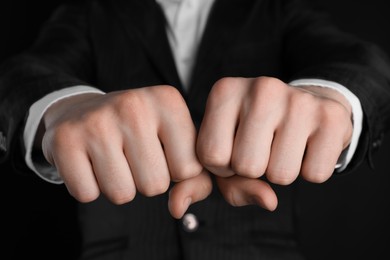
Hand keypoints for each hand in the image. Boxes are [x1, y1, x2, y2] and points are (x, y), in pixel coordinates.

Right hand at [41, 86, 203, 209]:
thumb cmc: (141, 132)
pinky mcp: (65, 139)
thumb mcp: (177, 143)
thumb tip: (177, 208)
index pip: (188, 170)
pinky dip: (90, 187)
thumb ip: (197, 179)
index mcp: (168, 101)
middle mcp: (134, 105)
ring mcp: (96, 120)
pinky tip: (89, 161)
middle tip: (132, 155)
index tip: (161, 151)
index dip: (175, 171)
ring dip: (119, 186)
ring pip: (122, 194)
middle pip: (155, 185)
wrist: (85, 110)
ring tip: (112, 157)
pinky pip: (87, 194)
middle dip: (145, 180)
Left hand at [197, 76, 352, 208]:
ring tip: (283, 145)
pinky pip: (315, 174)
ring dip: (281, 172)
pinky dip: (310, 171)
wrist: (303, 104)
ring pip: (281, 175)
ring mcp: (298, 100)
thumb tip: (268, 200)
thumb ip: (229, 185)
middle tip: (263, 148)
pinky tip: (306, 146)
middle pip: (246, 166)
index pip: (211, 156)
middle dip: (253, 170)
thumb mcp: (228, 151)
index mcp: (225, 92)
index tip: (233, 149)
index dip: (223, 167)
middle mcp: (261, 89)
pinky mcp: (331, 116)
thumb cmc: (254, 133)